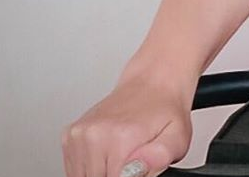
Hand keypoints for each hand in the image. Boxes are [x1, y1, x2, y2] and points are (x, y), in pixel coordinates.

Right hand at [61, 71, 193, 176]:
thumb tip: (139, 168)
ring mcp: (79, 134)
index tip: (137, 168)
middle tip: (132, 159)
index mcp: (121, 137)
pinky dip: (90, 166)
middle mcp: (95, 134)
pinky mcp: (70, 135)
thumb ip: (161, 156)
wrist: (153, 82)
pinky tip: (109, 152)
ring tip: (121, 154)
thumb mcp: (178, 136)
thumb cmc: (165, 110)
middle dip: (115, 176)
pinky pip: (75, 167)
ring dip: (102, 172)